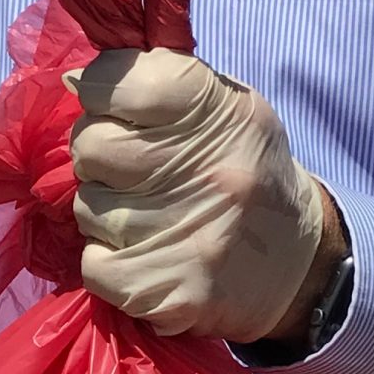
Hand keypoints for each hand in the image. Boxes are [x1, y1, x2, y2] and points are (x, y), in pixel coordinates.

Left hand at [67, 49, 347, 343]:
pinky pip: (92, 265)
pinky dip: (105, 260)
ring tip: (145, 216)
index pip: (118, 83)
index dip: (99, 93)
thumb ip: (158, 83)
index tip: (111, 110)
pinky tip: (138, 254)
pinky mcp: (170, 292)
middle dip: (99, 157)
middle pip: (92, 147)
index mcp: (220, 112)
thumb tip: (76, 81)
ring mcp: (186, 234)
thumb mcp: (225, 108)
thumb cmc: (244, 171)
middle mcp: (207, 171)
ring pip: (87, 207)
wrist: (297, 264)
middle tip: (128, 171)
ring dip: (104, 211)